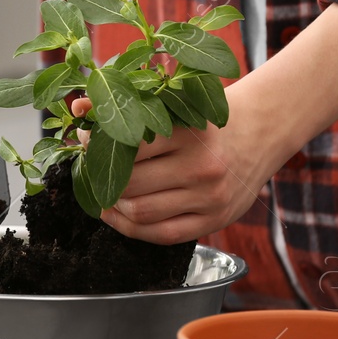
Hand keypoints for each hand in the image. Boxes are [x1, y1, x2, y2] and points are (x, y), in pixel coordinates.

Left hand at [78, 3, 337, 244]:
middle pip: (130, 185)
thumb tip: (78, 108)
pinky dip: (131, 229)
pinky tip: (119, 215)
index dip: (99, 148)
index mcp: (190, 133)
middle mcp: (202, 167)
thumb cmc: (206, 118)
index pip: (129, 148)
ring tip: (103, 195)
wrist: (259, 133)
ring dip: (112, 207)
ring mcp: (209, 198)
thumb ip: (127, 105)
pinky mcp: (213, 221)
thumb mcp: (174, 103)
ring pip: (140, 214)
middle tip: (91, 172)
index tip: (87, 144)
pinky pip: (161, 235)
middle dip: (102, 180)